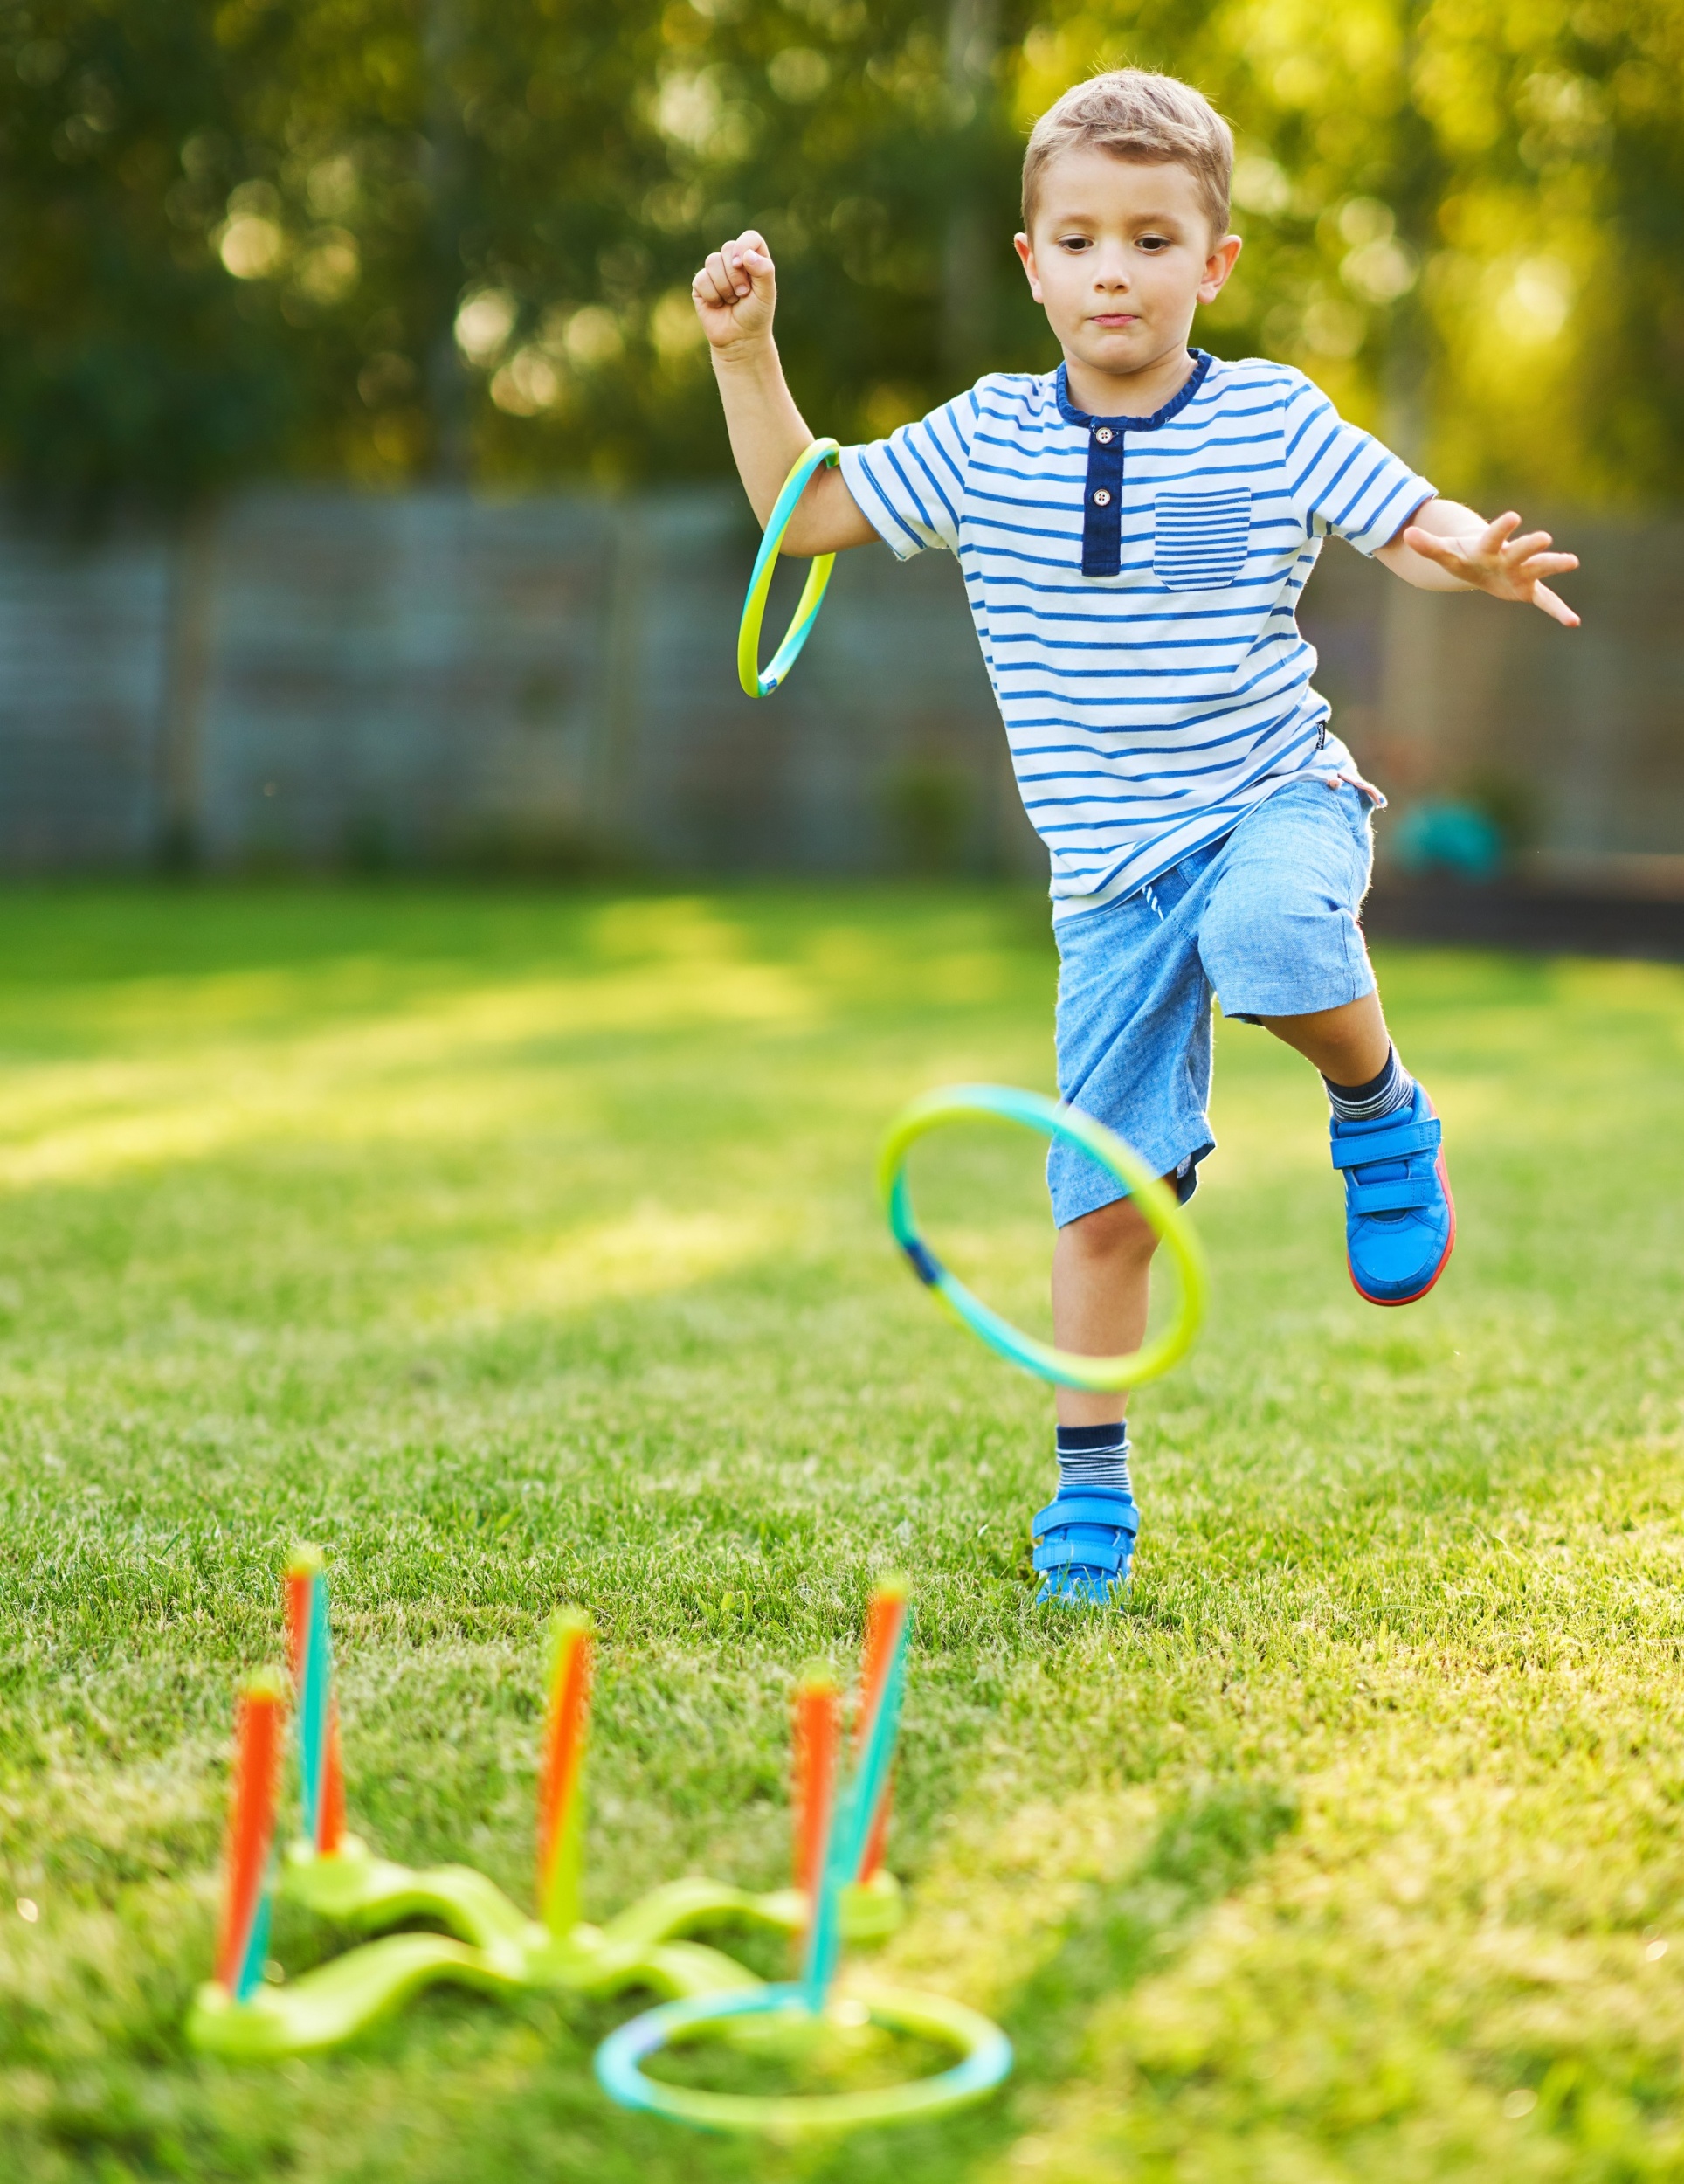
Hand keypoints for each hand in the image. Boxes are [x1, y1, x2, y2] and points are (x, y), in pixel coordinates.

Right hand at [691, 229, 775, 355]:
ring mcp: (715, 271)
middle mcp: (733, 261)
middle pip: (728, 249)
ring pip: (712, 261)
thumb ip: (764, 271)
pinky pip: (702, 279)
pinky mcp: (700, 284)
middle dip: (736, 275)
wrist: (740, 339)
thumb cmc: (756, 315)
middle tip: (743, 294)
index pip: (749, 238)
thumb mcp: (766, 293)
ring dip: (725, 287)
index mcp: (752, 258)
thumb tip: (746, 255)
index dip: (744, 247)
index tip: (743, 265)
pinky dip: (713, 295)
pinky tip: (718, 304)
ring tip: (732, 301)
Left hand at [1401, 510, 1580, 627]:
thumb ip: (1428, 545)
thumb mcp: (1445, 553)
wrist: (1482, 560)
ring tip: (1572, 561)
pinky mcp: (1528, 589)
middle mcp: (1509, 556)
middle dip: (1531, 545)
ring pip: (1540, 568)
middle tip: (1545, 538)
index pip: (1494, 536)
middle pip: (1520, 550)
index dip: (1502, 528)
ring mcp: (1522, 571)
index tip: (1514, 517)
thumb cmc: (1463, 554)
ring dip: (1555, 565)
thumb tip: (1405, 534)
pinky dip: (1558, 610)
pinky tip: (1573, 622)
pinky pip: (1546, 601)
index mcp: (1488, 547)